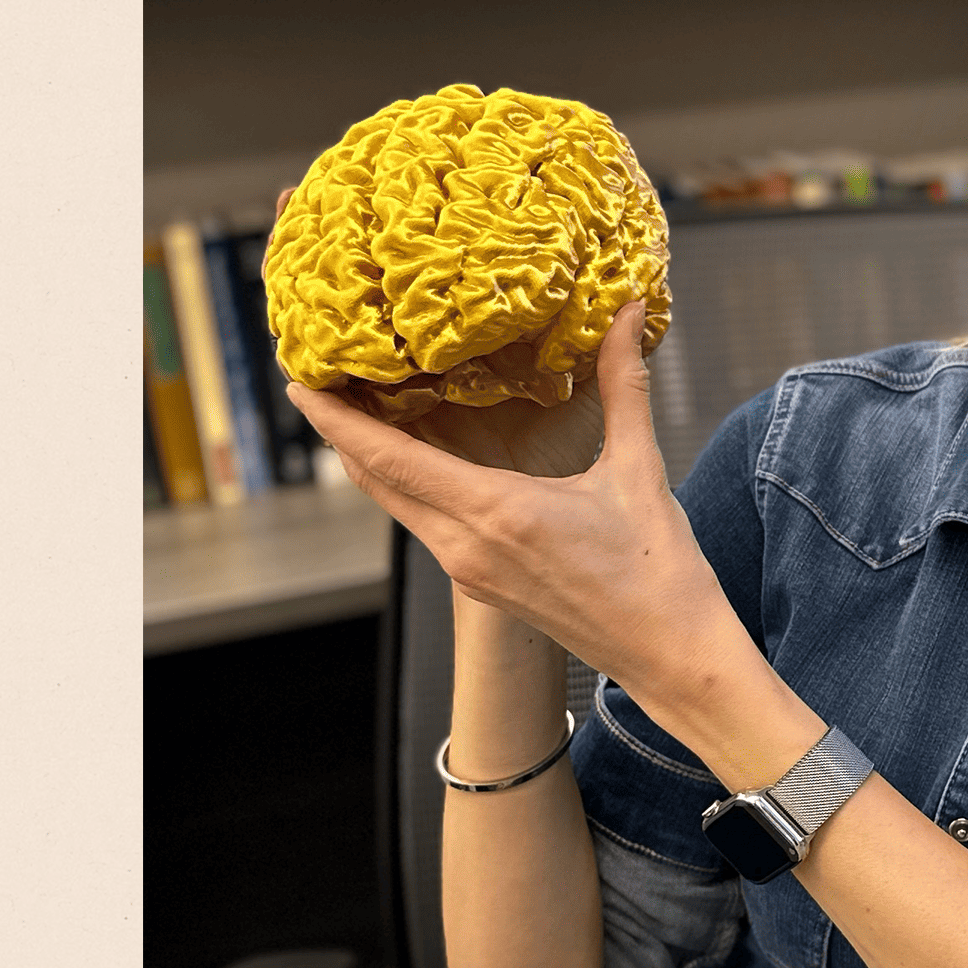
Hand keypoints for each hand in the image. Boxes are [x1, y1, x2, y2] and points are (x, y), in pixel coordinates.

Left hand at [286, 296, 735, 711]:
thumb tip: (624, 312)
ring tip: (361, 407)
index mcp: (495, 514)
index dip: (336, 420)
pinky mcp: (482, 585)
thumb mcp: (637, 471)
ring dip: (374, 458)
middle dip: (341, 431)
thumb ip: (622, 386)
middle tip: (322, 377)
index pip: (389, 459)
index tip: (298, 380)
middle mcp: (466, 547)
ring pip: (399, 504)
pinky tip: (420, 457)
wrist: (669, 655)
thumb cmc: (658, 574)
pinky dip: (410, 485)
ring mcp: (470, 571)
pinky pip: (426, 524)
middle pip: (377, 482)